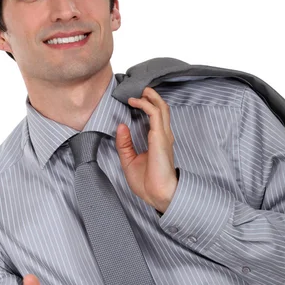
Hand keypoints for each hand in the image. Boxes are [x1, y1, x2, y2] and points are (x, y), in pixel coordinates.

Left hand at [115, 87, 177, 213]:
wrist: (158, 194)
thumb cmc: (147, 183)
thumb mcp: (129, 160)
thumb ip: (125, 143)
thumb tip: (121, 126)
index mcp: (158, 141)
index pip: (156, 118)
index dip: (147, 106)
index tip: (133, 100)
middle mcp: (163, 136)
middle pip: (162, 108)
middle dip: (151, 96)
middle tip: (139, 90)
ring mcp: (164, 135)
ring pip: (161, 107)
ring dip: (150, 96)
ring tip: (139, 91)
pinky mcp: (160, 136)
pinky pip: (155, 113)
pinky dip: (145, 104)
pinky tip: (135, 102)